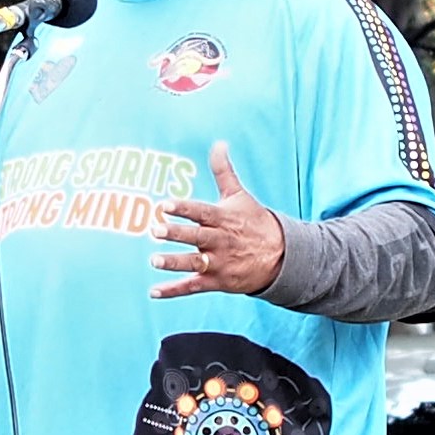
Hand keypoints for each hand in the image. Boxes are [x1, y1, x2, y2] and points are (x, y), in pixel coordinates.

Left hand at [149, 142, 285, 298]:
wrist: (281, 256)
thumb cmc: (254, 222)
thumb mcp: (239, 195)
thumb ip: (223, 171)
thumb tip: (218, 142)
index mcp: (223, 219)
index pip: (201, 212)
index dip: (184, 208)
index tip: (166, 204)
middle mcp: (220, 241)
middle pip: (196, 237)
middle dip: (176, 234)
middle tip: (155, 229)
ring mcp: (219, 263)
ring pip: (194, 264)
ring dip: (174, 263)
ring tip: (154, 260)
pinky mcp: (218, 282)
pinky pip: (193, 287)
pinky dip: (173, 290)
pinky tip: (154, 292)